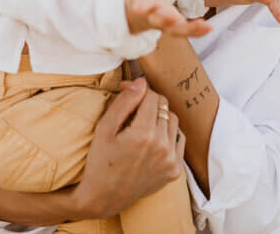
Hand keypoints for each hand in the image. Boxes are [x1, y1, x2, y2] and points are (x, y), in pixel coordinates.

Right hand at [74, 79, 184, 218]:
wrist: (104, 197)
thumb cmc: (100, 161)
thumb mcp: (104, 128)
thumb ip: (125, 102)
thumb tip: (142, 82)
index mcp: (143, 134)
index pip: (151, 96)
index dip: (137, 90)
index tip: (126, 92)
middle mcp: (162, 147)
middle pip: (163, 106)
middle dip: (148, 101)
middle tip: (131, 109)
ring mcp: (171, 160)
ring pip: (173, 120)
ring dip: (159, 117)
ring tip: (141, 124)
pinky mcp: (175, 170)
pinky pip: (179, 139)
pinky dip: (168, 134)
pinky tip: (152, 139)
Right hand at [125, 0, 210, 37]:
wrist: (137, 15)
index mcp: (143, 5)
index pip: (143, 6)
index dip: (143, 6)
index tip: (140, 7)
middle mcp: (154, 17)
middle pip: (159, 20)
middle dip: (164, 18)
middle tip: (172, 17)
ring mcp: (165, 25)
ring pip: (176, 30)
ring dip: (188, 28)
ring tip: (203, 24)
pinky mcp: (175, 29)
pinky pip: (187, 32)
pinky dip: (197, 32)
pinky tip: (209, 28)